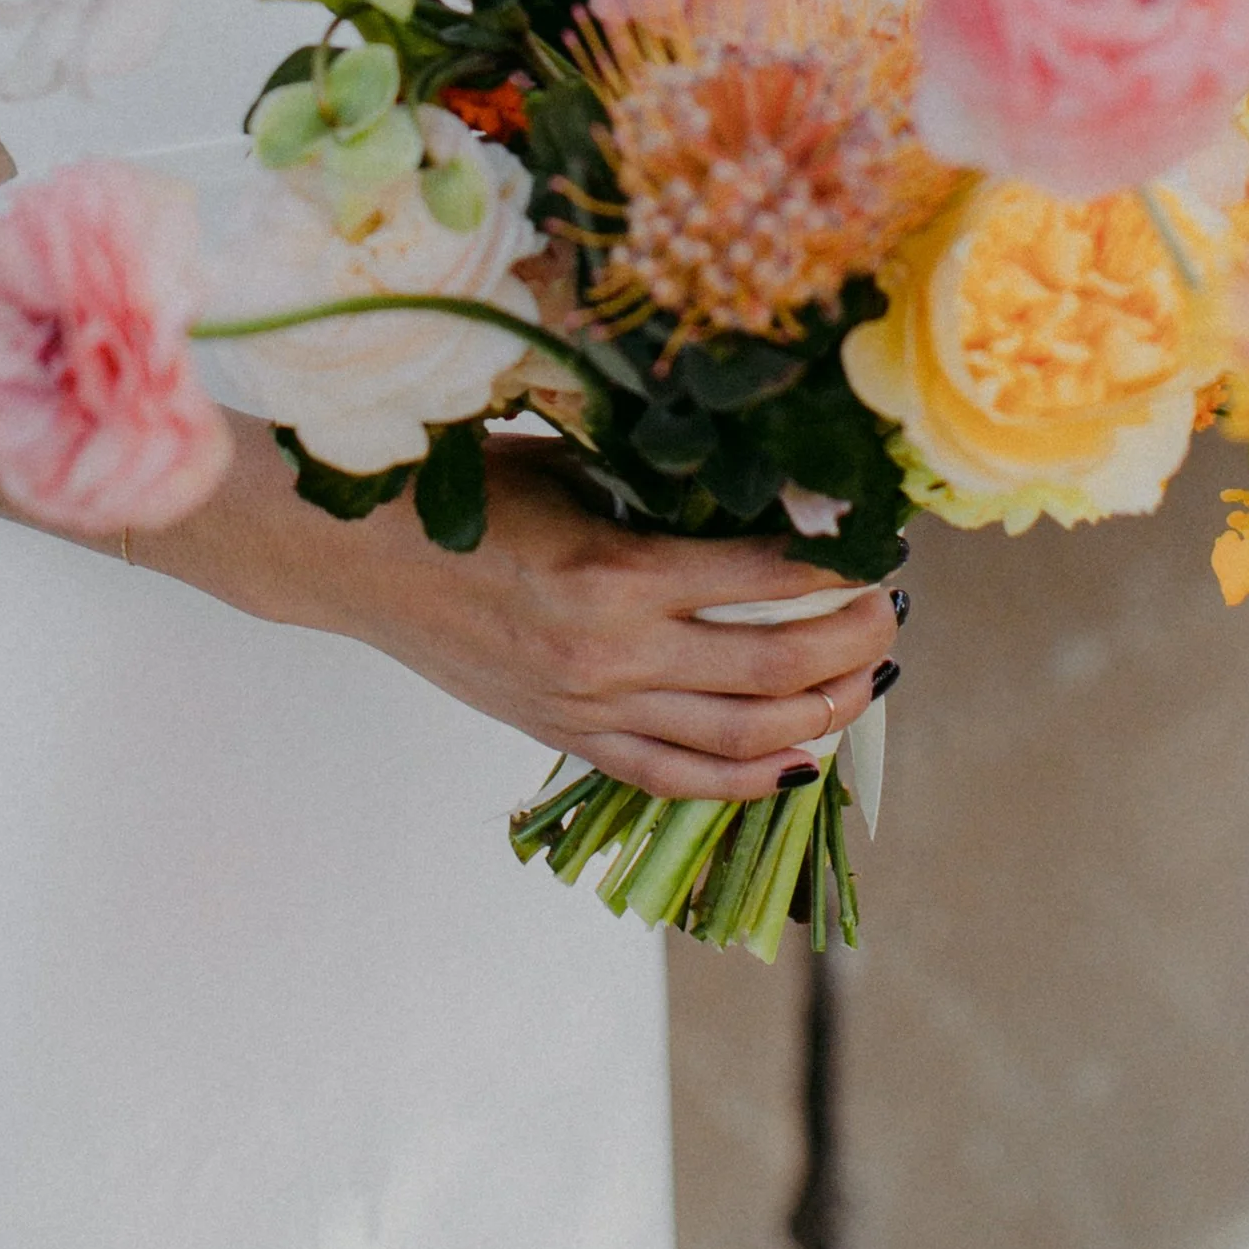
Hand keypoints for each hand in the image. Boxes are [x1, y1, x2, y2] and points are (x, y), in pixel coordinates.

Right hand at [321, 440, 900, 798]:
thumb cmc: (457, 494)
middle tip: (892, 615)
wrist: (357, 560)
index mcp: (615, 568)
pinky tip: (801, 759)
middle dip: (852, 642)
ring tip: (867, 681)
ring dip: (822, 710)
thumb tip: (768, 496)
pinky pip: (677, 778)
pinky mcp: (571, 739)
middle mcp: (613, 651)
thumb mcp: (566, 469)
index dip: (836, 561)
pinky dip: (749, 778)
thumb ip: (656, 495)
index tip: (878, 544)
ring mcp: (592, 708)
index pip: (765, 571)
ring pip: (742, 734)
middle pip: (774, 664)